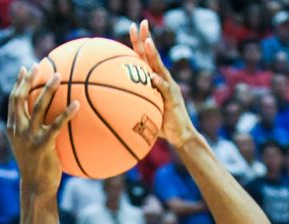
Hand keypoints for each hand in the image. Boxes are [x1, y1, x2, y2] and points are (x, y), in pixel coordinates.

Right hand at [6, 65, 77, 194]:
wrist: (36, 187)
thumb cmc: (37, 168)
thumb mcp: (31, 147)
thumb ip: (34, 131)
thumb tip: (50, 119)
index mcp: (13, 128)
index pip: (13, 100)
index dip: (18, 83)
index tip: (25, 68)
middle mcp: (18, 130)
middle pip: (20, 98)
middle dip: (29, 80)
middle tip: (39, 65)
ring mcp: (29, 137)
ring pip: (37, 107)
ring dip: (48, 89)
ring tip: (59, 76)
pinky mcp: (43, 146)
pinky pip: (56, 125)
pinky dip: (66, 114)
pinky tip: (77, 105)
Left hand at [129, 21, 194, 148]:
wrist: (180, 135)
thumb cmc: (160, 124)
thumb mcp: (143, 110)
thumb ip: (132, 103)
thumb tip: (108, 104)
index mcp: (154, 79)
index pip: (144, 57)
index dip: (139, 42)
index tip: (132, 27)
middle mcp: (162, 79)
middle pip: (153, 55)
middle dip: (147, 38)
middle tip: (142, 23)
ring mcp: (169, 87)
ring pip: (160, 67)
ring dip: (154, 54)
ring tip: (148, 42)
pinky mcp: (174, 98)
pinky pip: (165, 89)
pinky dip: (159, 83)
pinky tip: (152, 78)